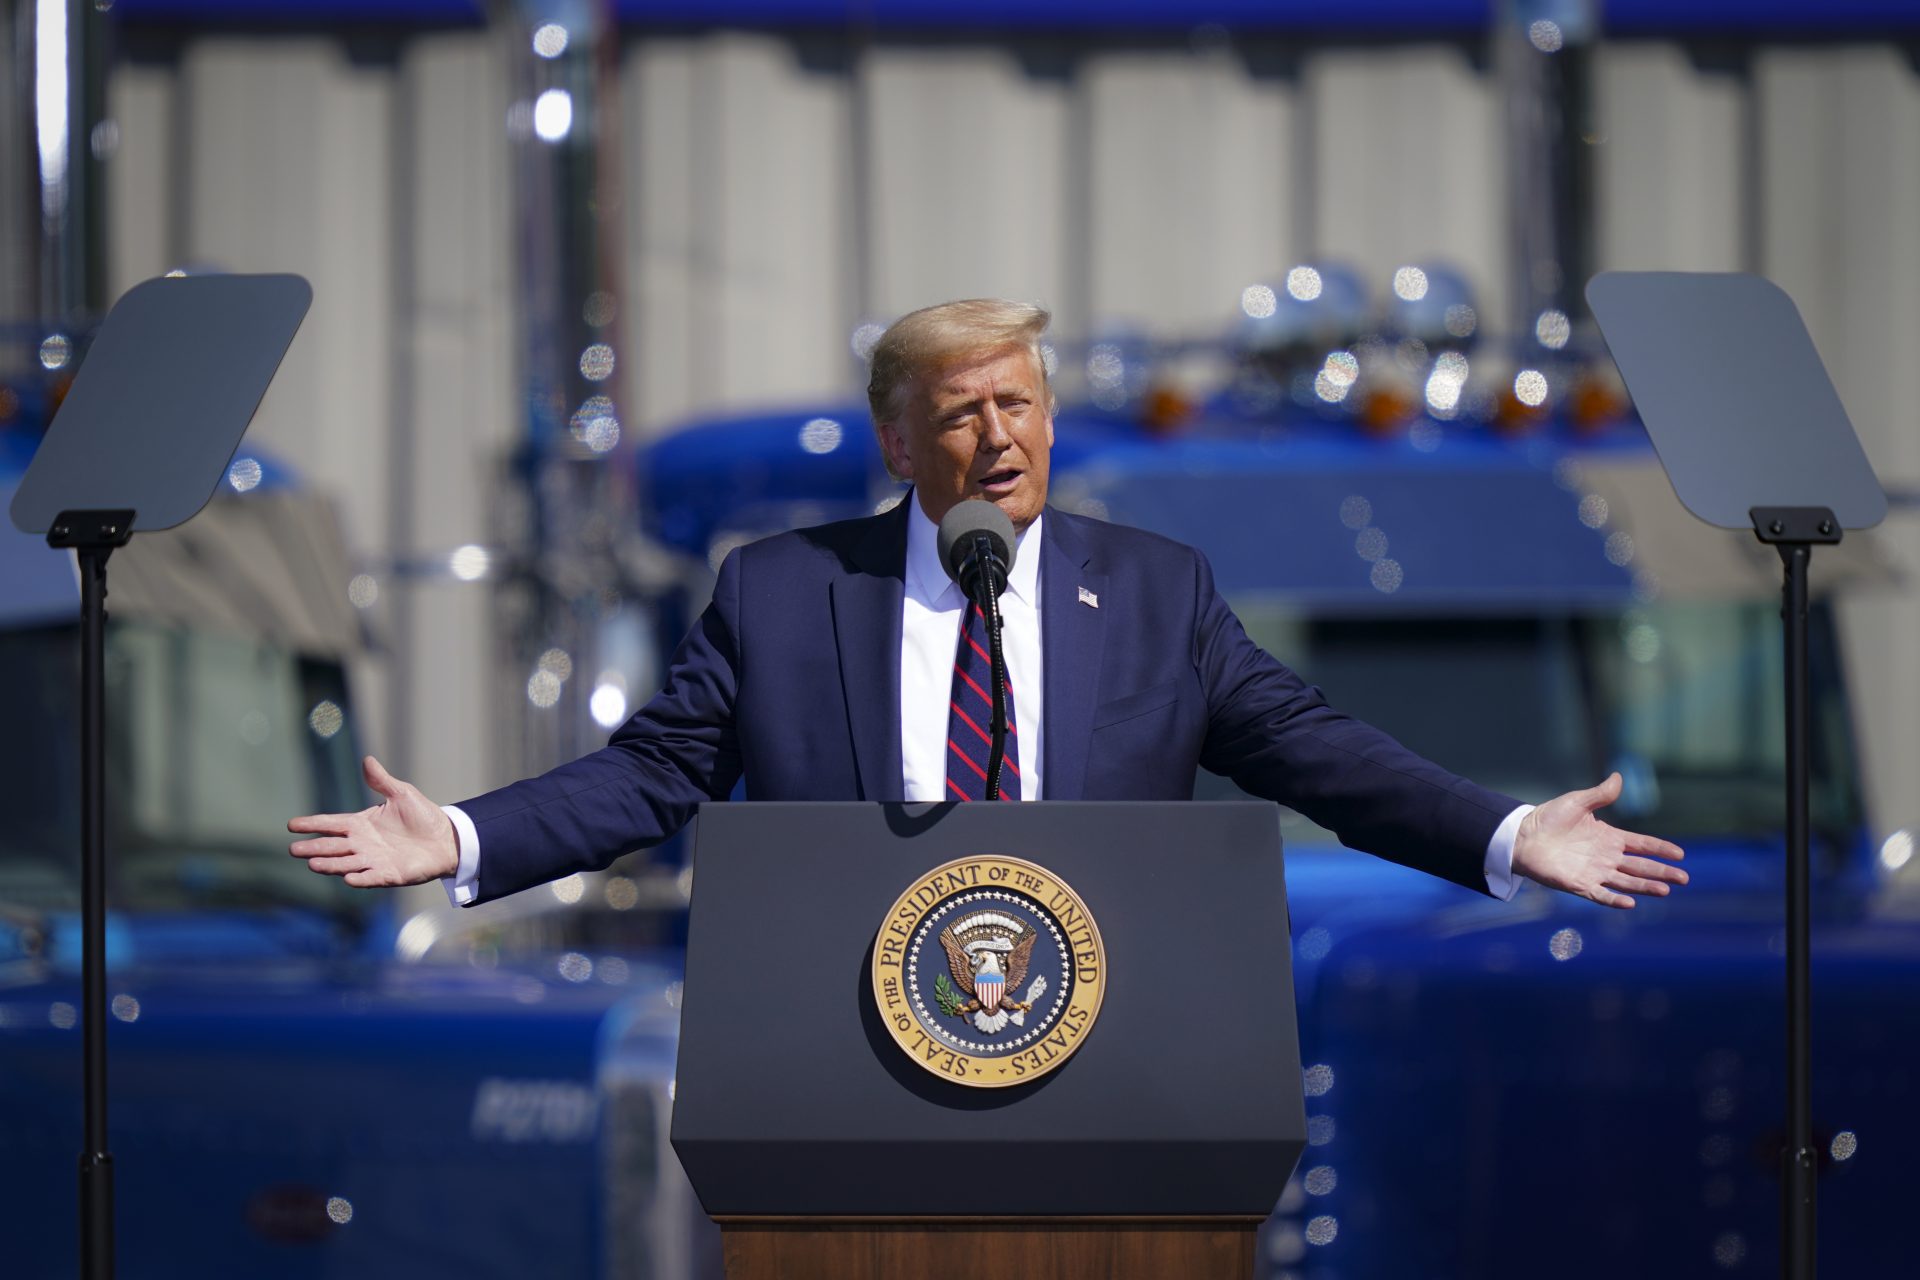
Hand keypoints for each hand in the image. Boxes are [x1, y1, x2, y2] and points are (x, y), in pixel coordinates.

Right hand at [288, 756, 458, 887]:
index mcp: (361, 824)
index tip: (291, 825)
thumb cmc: (422, 816)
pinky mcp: (389, 875)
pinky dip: (360, 879)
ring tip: (312, 863)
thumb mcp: (402, 794)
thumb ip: (382, 781)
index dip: (312, 823)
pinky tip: (348, 878)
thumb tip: (367, 760)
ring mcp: (374, 861)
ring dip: (330, 864)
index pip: (331, 823)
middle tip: (294, 849)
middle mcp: (362, 844)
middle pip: (332, 846)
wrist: (447, 838)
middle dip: (313, 847)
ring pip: (346, 863)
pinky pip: (371, 877)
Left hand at [1512, 772, 1687, 908]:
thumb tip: (1618, 776)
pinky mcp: (1579, 884)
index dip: (1660, 849)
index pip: (1642, 844)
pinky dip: (1614, 899)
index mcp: (1609, 837)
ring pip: (1626, 882)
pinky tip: (1630, 902)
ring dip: (1645, 886)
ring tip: (1666, 890)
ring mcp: (1594, 872)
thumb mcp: (1577, 802)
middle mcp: (1606, 857)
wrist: (1522, 835)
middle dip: (1662, 872)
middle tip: (1684, 878)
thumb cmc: (1549, 818)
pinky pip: (1601, 895)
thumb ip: (1600, 795)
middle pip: (1640, 866)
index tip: (1680, 854)